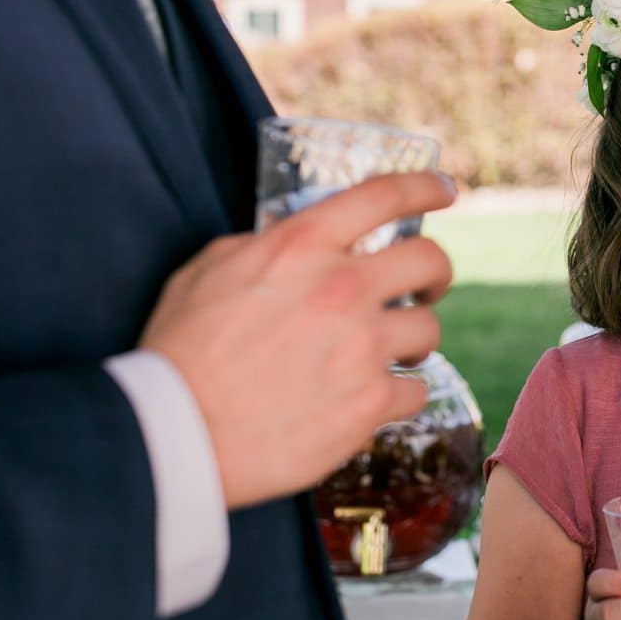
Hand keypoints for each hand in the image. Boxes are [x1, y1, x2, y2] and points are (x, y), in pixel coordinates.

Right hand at [139, 171, 457, 508]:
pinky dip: (400, 394)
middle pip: (429, 260)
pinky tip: (375, 398)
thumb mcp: (208, 269)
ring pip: (429, 329)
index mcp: (301, 246)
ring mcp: (361, 348)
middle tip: (425, 287)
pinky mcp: (367, 404)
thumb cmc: (180, 351)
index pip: (383, 195)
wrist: (178, 433)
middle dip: (434, 272)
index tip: (443, 189)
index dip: (423, 186)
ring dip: (414, 339)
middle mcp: (341, 288)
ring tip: (394, 353)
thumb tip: (295, 247)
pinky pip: (416, 391)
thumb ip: (262, 248)